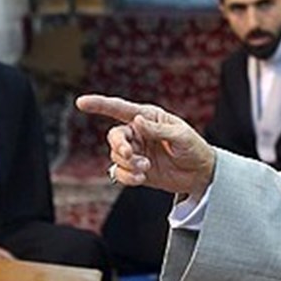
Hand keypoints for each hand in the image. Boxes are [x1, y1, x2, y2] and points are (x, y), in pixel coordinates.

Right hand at [76, 95, 215, 200]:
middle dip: (119, 146)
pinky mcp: (135, 169)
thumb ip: (158, 129)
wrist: (200, 173)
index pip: (120, 109)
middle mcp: (139, 132)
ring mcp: (136, 151)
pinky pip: (119, 173)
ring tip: (146, 168)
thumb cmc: (193, 147)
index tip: (81, 103)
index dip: (100, 105)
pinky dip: (127, 176)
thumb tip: (136, 120)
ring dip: (128, 164)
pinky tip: (141, 178)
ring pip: (116, 156)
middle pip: (115, 136)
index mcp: (149, 117)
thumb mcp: (181, 136)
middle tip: (131, 155)